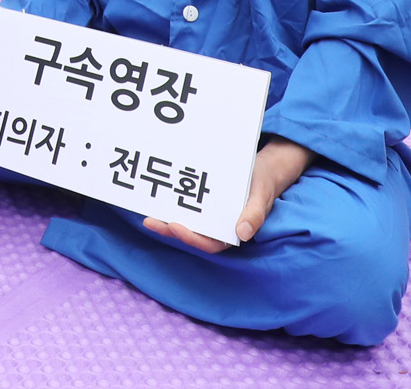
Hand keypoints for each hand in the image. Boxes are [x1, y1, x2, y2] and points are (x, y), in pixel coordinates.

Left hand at [143, 136, 313, 251]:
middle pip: (192, 234)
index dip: (191, 238)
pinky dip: (172, 205)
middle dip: (170, 230)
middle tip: (150, 221)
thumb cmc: (262, 184)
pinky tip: (157, 198)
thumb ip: (254, 214)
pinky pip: (187, 207)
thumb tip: (242, 233)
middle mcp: (218, 226)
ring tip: (147, 213)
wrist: (263, 168)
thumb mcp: (261, 197)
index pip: (209, 243)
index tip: (174, 226)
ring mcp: (210, 215)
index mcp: (232, 231)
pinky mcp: (204, 203)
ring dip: (166, 220)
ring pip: (186, 222)